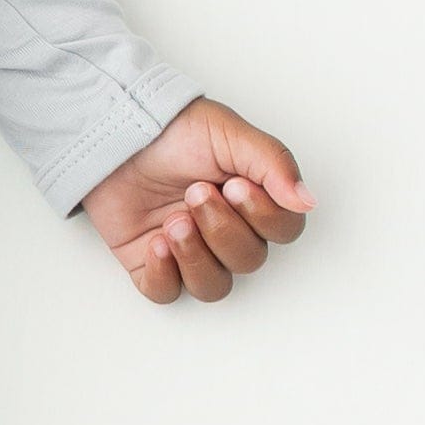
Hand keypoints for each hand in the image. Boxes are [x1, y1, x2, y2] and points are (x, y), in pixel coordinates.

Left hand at [79, 98, 312, 304]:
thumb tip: (307, 201)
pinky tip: (156, 243)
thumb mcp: (229, 133)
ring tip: (174, 221)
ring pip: (213, 286)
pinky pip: (167, 294)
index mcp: (253, 200)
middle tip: (195, 193)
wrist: (117, 132)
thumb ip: (273, 163)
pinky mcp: (152, 264)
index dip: (264, 217)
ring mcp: (190, 251)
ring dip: (196, 256)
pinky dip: (164, 274)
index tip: (235, 185)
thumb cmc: (174, 131)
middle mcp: (226, 231)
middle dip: (221, 228)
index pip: (284, 231)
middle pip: (248, 260)